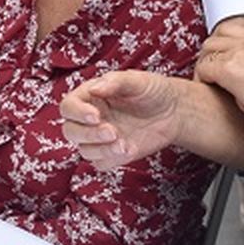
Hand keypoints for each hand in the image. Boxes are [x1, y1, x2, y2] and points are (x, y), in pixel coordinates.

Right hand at [61, 70, 184, 169]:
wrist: (174, 112)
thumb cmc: (153, 90)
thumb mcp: (138, 80)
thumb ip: (115, 82)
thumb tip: (94, 88)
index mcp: (91, 96)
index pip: (68, 106)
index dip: (77, 112)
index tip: (96, 115)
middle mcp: (91, 118)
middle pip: (70, 131)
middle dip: (88, 134)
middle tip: (112, 132)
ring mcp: (100, 138)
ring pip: (84, 150)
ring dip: (101, 150)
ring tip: (123, 144)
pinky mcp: (112, 154)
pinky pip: (100, 163)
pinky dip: (111, 159)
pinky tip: (129, 149)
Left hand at [194, 28, 243, 134]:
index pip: (234, 34)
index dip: (224, 49)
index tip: (222, 65)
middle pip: (216, 38)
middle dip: (209, 55)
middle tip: (209, 73)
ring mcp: (238, 53)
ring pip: (207, 50)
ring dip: (204, 66)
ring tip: (207, 84)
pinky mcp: (226, 68)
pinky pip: (203, 68)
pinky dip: (202, 79)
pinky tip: (208, 92)